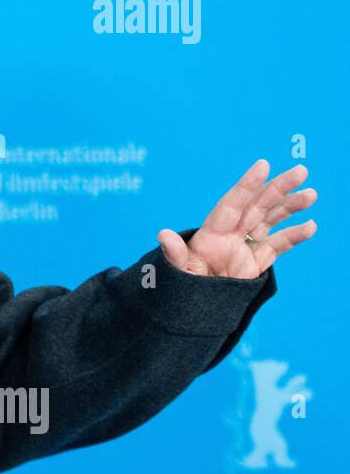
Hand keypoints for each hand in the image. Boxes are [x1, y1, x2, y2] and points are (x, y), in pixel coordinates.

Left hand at [157, 159, 316, 278]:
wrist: (194, 308)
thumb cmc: (182, 286)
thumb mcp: (178, 271)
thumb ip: (175, 253)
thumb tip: (163, 235)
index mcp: (212, 233)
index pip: (231, 204)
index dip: (247, 185)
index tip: (263, 165)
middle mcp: (230, 235)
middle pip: (257, 206)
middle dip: (277, 188)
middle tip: (300, 171)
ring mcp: (244, 247)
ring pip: (270, 221)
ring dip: (290, 207)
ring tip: (311, 194)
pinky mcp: (256, 262)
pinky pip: (278, 245)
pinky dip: (294, 236)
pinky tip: (310, 226)